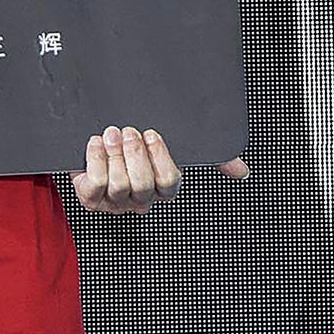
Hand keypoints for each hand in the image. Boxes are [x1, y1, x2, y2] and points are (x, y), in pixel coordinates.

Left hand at [69, 124, 250, 214]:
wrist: (101, 140)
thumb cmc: (141, 145)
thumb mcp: (178, 146)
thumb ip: (214, 159)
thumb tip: (242, 171)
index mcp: (163, 188)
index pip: (169, 183)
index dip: (160, 159)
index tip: (151, 134)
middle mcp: (141, 199)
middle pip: (144, 186)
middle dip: (135, 156)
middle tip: (129, 131)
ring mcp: (116, 201)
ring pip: (119, 187)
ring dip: (114, 156)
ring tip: (111, 134)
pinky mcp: (91, 198)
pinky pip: (95, 186)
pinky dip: (94, 161)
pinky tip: (96, 143)